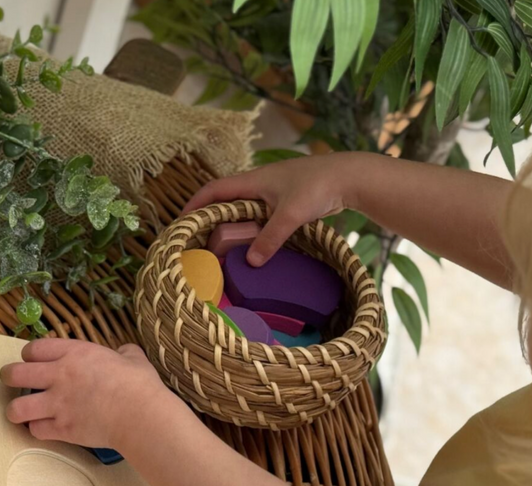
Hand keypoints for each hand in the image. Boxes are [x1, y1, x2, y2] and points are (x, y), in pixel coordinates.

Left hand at [0, 339, 168, 448]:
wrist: (140, 415)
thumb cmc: (139, 385)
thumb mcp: (132, 358)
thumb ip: (123, 352)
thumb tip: (125, 352)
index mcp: (74, 354)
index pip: (33, 349)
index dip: (28, 355)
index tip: (31, 361)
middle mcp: (59, 377)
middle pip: (15, 374)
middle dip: (9, 378)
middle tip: (12, 382)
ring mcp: (57, 404)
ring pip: (16, 408)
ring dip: (16, 410)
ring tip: (21, 412)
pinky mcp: (62, 429)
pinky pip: (36, 430)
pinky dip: (38, 430)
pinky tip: (45, 428)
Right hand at [182, 152, 359, 266]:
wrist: (351, 177)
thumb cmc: (318, 188)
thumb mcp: (291, 215)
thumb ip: (270, 238)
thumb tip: (251, 263)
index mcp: (253, 180)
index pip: (214, 190)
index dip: (195, 204)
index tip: (181, 221)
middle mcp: (259, 183)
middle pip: (225, 199)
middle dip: (209, 216)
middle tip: (198, 238)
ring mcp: (273, 191)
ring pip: (244, 207)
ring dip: (231, 222)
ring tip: (221, 244)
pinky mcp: (287, 199)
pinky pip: (259, 213)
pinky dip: (250, 225)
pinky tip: (252, 241)